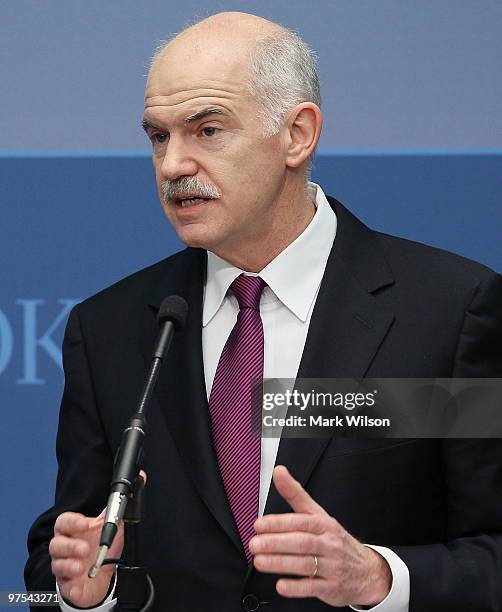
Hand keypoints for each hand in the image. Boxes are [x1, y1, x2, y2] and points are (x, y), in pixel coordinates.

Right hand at [49, 471, 145, 607]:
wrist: (102, 575)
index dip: (73, 522)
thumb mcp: (115, 523)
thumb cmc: (104, 546)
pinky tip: (80, 584)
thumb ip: (123, 503)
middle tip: (86, 549)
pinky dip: (72, 586)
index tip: (87, 523)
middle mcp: (66, 548)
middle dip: (70, 546)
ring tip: (81, 566)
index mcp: (75, 530)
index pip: (64, 521)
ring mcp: (65, 566)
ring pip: (57, 564)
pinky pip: (65, 586)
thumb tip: (140, 477)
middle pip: (56, 543)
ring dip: (68, 565)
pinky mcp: (68, 585)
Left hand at [250, 466, 390, 607]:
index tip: (259, 525)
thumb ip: (295, 494)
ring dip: (280, 563)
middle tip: (254, 544)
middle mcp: (329, 544)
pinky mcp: (332, 587)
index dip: (279, 523)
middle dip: (276, 543)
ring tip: (259, 561)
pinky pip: (313, 588)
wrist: (367, 571)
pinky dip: (296, 587)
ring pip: (305, 564)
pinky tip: (280, 585)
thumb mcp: (318, 514)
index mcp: (324, 524)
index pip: (300, 521)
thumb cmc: (335, 541)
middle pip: (302, 542)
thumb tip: (278, 471)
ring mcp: (332, 566)